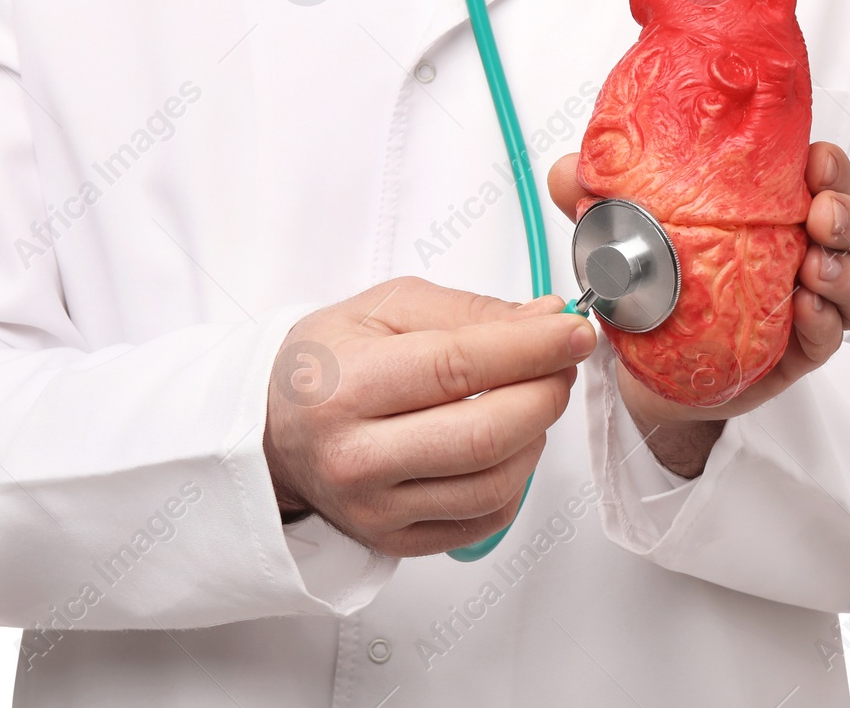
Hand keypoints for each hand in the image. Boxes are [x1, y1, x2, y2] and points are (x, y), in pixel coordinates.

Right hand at [262, 278, 595, 556]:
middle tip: (560, 364)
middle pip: (486, 434)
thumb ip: (471, 311)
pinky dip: (516, 478)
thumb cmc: (329, 363)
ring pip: (496, 483)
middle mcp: (355, 456)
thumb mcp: (386, 308)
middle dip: (545, 393)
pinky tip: (505, 444)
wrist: (275, 429)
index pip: (460, 366)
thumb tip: (547, 318)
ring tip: (528, 400)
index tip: (574, 331)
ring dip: (536, 436)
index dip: (532, 348)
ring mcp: (375, 508)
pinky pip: (487, 518)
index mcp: (344, 385)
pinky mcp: (396, 541)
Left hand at [548, 142, 849, 472]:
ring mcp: (810, 302)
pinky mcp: (800, 352)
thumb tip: (567, 173)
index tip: (814, 160)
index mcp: (774, 207)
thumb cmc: (652, 286)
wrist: (646, 367)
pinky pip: (835, 338)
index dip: (831, 163)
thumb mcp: (620, 234)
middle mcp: (805, 249)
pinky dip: (828, 324)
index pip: (824, 174)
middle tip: (821, 217)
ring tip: (817, 272)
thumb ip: (594, 200)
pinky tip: (805, 313)